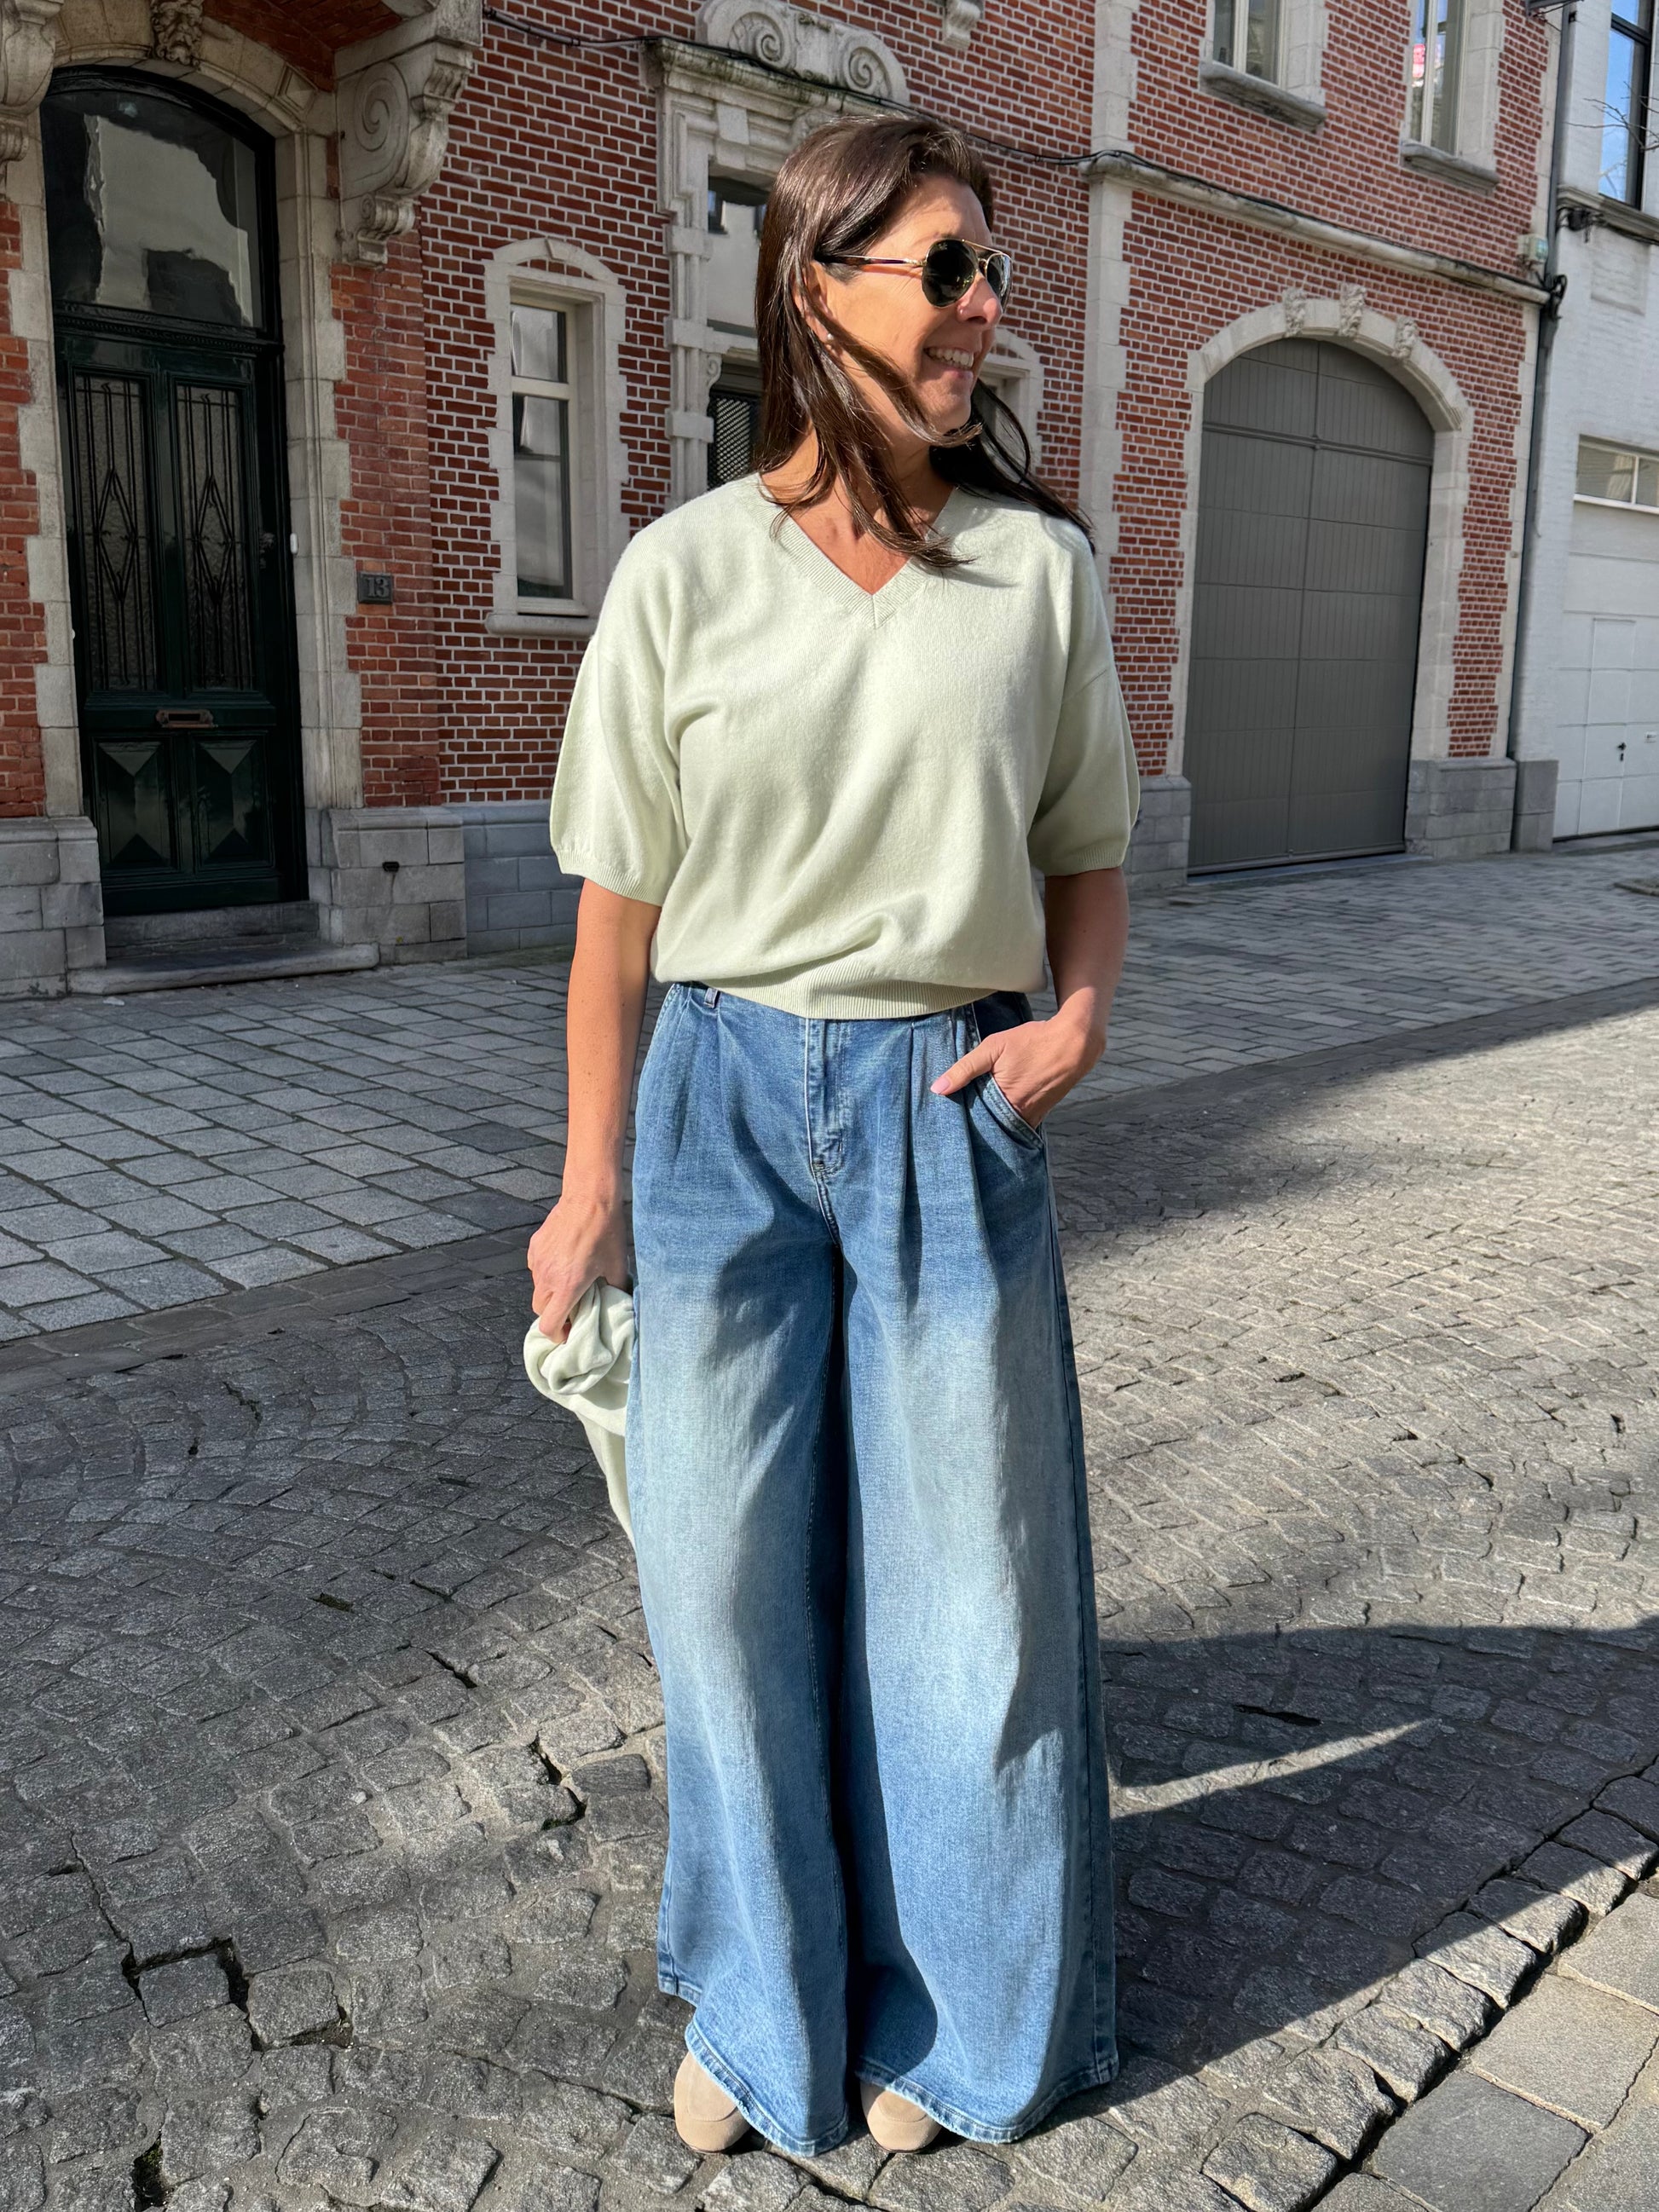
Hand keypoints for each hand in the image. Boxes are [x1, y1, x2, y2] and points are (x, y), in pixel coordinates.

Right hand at [527, 1190, 628, 1340]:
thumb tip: (620, 1302)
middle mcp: (548, 1276)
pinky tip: (564, 1263)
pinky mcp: (535, 1247)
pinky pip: (536, 1270)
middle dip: (554, 1314)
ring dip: (550, 1293)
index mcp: (568, 1285)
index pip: (549, 1324)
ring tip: (569, 1282)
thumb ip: (616, 1289)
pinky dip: (546, 1274)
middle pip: (540, 1309)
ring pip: (537, 1289)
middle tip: (573, 1307)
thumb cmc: (606, 1231)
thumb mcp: (617, 1265)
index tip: (570, 1331)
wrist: (589, 1198)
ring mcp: (538, 1261)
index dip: (558, 1334)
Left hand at [929, 1003, 1105, 1126]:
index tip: (944, 1122)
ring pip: (1003, 1129)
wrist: (1074, 1043)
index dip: (959, 1122)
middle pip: (988, 1130)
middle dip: (973, 1128)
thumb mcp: (994, 1047)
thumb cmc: (1032, 1042)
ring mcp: (1032, 1117)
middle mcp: (1019, 1116)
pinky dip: (1005, 1121)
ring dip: (990, 1124)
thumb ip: (964, 1069)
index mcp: (1004, 1102)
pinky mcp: (1040, 1115)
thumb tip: (937, 1089)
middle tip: (954, 1124)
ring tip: (973, 1119)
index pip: (973, 1123)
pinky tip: (995, 1112)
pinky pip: (1017, 1124)